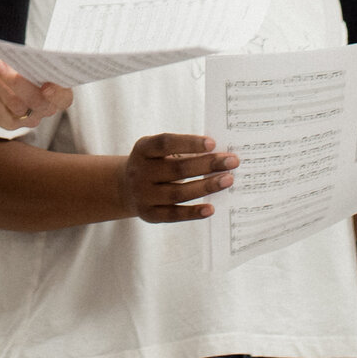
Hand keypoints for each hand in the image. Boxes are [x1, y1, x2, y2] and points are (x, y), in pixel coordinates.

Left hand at [0, 46, 68, 130]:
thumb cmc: (19, 64)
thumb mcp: (26, 59)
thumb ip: (27, 60)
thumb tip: (16, 56)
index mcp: (58, 92)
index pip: (64, 98)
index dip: (57, 94)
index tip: (46, 86)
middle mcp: (45, 109)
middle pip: (35, 101)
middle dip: (15, 81)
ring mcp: (27, 119)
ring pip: (14, 104)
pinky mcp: (8, 123)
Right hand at [116, 132, 237, 222]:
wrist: (124, 188)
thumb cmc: (152, 164)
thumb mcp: (157, 151)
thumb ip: (182, 151)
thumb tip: (218, 156)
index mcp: (143, 149)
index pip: (165, 143)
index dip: (189, 143)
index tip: (213, 143)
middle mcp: (140, 171)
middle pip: (177, 169)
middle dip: (207, 164)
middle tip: (232, 161)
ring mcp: (143, 195)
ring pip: (178, 192)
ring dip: (206, 186)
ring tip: (228, 180)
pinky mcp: (149, 214)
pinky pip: (174, 214)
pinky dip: (193, 212)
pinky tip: (211, 208)